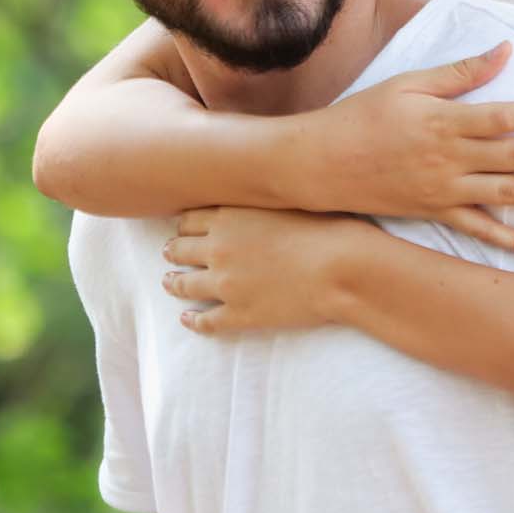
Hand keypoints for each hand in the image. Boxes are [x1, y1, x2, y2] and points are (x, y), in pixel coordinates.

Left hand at [161, 207, 372, 334]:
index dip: (184, 225)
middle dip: (174, 251)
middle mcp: (218, 249)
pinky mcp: (239, 314)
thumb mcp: (289, 200)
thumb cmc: (327, 228)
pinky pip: (205, 321)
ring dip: (174, 284)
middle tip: (170, 253)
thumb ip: (262, 199)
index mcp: (229, 217)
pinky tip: (188, 319)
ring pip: (184, 285)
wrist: (343, 268)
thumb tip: (257, 192)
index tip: (184, 228)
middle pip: (178, 249)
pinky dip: (192, 320)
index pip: (188, 219)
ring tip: (170, 283)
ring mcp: (226, 284)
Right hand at [301, 41, 513, 257]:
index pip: (507, 114)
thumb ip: (459, 73)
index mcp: (444, 122)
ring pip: (510, 196)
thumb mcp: (406, 84)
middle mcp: (450, 160)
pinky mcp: (436, 215)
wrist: (317, 165)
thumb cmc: (361, 116)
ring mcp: (445, 193)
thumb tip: (503, 53)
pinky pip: (483, 233)